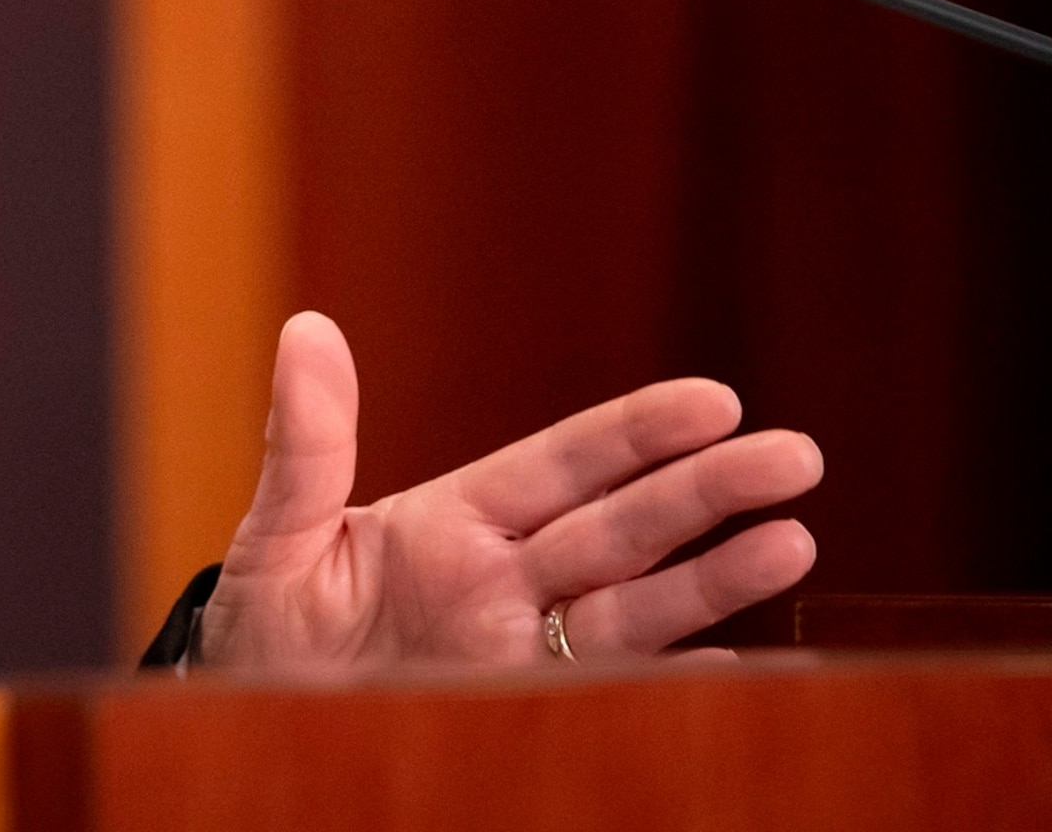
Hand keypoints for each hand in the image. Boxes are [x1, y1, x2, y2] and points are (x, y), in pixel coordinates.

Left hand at [198, 312, 821, 668]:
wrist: (254, 723)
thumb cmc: (269, 629)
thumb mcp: (279, 535)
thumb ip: (307, 444)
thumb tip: (306, 327)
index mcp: (456, 521)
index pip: (565, 464)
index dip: (638, 433)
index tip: (716, 401)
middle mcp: (509, 581)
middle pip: (624, 526)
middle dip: (709, 492)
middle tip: (797, 456)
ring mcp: (524, 652)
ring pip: (637, 606)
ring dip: (715, 579)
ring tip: (794, 544)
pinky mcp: (525, 716)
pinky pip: (612, 695)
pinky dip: (676, 684)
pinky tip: (739, 667)